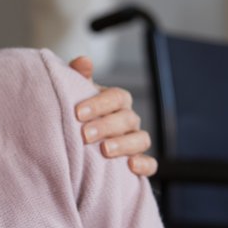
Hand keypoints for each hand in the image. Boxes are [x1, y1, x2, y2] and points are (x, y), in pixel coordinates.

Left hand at [67, 56, 156, 178]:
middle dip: (106, 126)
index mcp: (116, 102)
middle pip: (127, 118)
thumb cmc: (79, 117)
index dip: (99, 104)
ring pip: (141, 139)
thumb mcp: (76, 96)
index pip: (116, 97)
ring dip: (124, 144)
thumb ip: (78, 78)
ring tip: (105, 151)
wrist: (79, 146)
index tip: (78, 113)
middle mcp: (129, 120)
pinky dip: (144, 164)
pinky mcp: (140, 164)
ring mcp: (135, 141)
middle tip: (85, 135)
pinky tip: (131, 166)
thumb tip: (83, 61)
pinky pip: (151, 164)